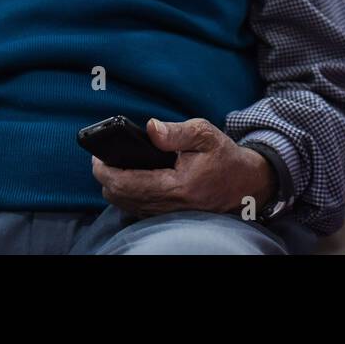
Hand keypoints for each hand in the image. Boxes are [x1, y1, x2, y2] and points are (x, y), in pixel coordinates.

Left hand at [91, 118, 276, 217]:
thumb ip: (176, 131)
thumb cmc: (225, 158)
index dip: (105, 170)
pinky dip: (128, 196)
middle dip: (105, 179)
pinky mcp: (169, 216)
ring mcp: (168, 214)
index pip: (127, 183)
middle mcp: (169, 205)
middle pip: (119, 198)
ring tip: (113, 167)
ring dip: (115, 188)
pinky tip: (130, 180)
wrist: (246, 184)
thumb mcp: (206, 134)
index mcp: (176, 185)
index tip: (97, 156)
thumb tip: (150, 127)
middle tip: (102, 158)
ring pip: (126, 206)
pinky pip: (138, 210)